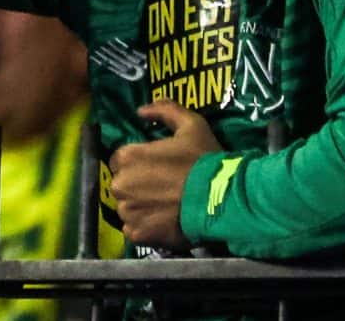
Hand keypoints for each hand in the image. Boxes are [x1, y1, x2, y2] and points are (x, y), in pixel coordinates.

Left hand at [110, 102, 221, 251]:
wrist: (223, 200)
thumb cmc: (205, 162)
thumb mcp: (191, 125)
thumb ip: (164, 110)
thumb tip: (141, 111)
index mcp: (127, 157)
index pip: (121, 161)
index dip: (139, 165)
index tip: (157, 171)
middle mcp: (121, 184)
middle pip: (122, 185)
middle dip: (138, 186)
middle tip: (163, 190)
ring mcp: (129, 211)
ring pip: (127, 208)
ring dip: (141, 207)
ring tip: (165, 208)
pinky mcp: (139, 234)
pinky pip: (133, 230)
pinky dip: (145, 228)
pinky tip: (163, 223)